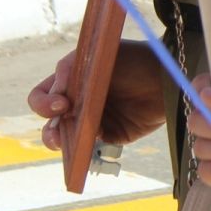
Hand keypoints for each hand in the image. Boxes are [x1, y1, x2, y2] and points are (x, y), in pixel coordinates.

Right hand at [28, 40, 166, 150]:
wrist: (167, 76)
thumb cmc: (134, 60)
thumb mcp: (98, 57)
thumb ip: (70, 70)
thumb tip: (55, 94)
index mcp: (72, 82)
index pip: (42, 96)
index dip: (43, 102)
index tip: (60, 103)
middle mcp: (79, 103)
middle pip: (50, 123)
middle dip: (49, 129)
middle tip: (60, 128)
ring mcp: (94, 121)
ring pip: (65, 139)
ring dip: (60, 143)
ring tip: (65, 142)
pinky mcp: (111, 136)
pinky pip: (90, 149)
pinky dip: (83, 152)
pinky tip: (87, 149)